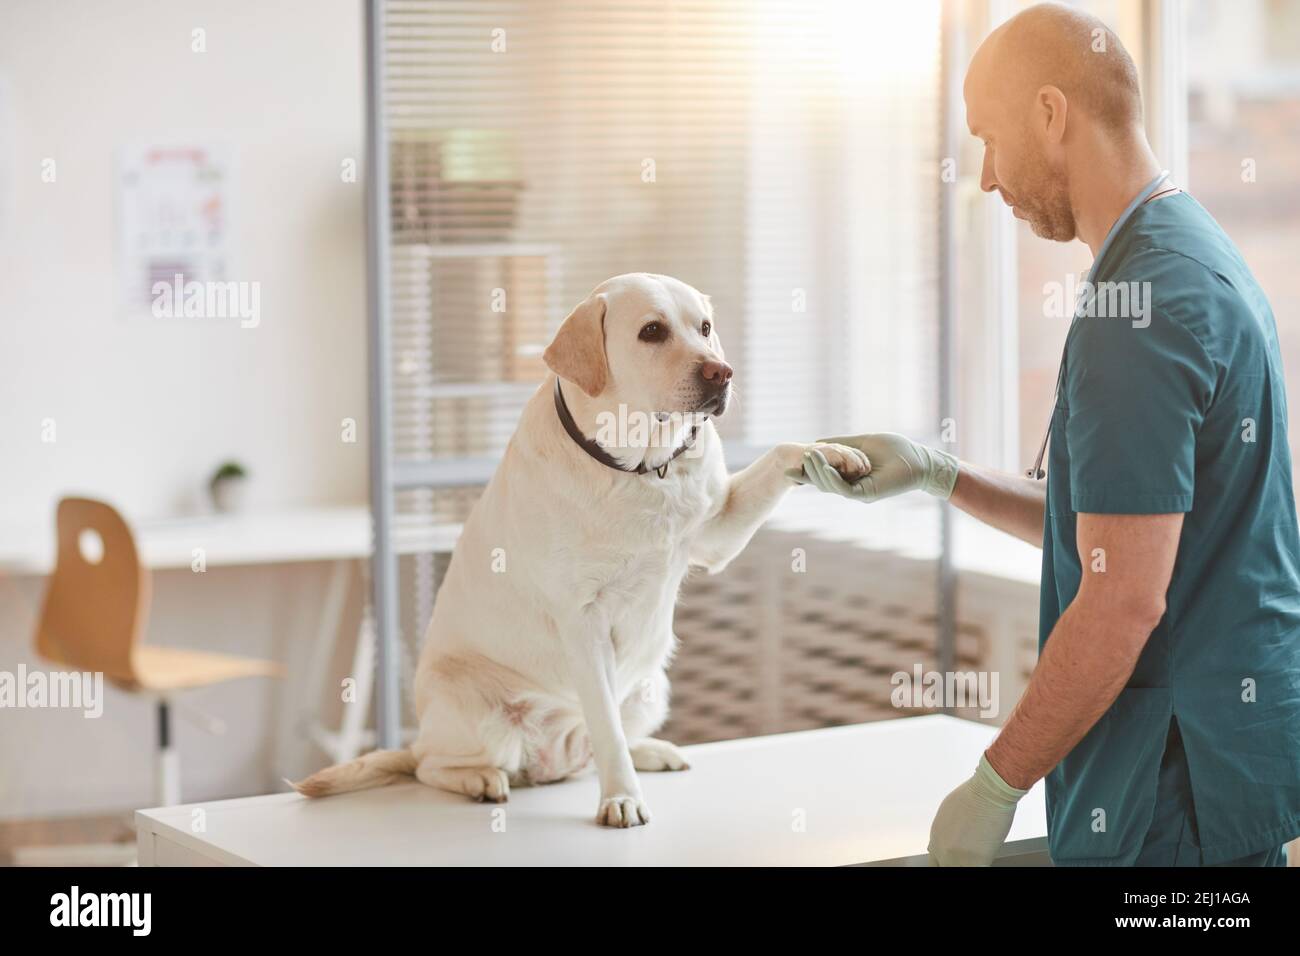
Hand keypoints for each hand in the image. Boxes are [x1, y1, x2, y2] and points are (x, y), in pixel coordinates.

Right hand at [787, 432, 957, 502]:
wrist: (919, 460)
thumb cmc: (895, 450)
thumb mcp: (861, 443)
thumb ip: (841, 444)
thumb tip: (818, 441)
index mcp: (850, 478)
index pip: (823, 476)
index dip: (806, 473)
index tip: (788, 467)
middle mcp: (852, 488)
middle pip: (822, 483)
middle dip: (807, 471)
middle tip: (797, 458)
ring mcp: (858, 492)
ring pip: (829, 486)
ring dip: (816, 471)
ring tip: (808, 455)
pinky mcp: (866, 493)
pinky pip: (842, 487)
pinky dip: (830, 476)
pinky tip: (822, 464)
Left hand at [927, 752, 1027, 865]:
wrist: (989, 791)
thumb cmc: (975, 795)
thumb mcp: (949, 812)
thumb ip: (947, 830)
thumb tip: (953, 838)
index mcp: (936, 835)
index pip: (934, 859)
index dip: (945, 861)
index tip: (955, 859)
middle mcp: (942, 848)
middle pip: (941, 867)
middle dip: (953, 864)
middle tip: (966, 860)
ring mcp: (956, 857)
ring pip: (956, 870)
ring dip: (966, 865)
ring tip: (977, 857)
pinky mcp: (975, 862)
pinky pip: (974, 871)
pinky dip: (980, 865)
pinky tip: (985, 858)